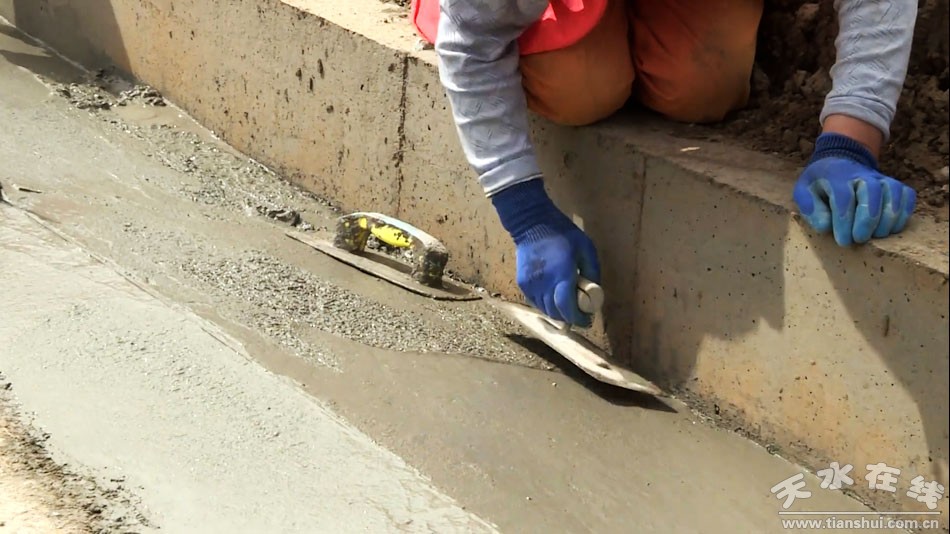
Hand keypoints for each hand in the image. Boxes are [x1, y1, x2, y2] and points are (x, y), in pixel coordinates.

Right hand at [491, 179, 600, 326]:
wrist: (532, 224)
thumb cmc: (562, 234)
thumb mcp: (586, 248)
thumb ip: (592, 272)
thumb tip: (594, 292)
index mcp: (561, 275)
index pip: (567, 308)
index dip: (578, 318)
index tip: (587, 319)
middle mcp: (544, 284)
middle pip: (556, 313)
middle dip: (569, 316)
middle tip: (579, 312)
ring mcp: (531, 285)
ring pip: (545, 309)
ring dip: (557, 311)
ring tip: (566, 305)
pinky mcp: (522, 283)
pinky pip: (536, 302)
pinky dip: (545, 304)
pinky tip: (553, 296)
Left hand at [793, 133, 915, 245]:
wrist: (838, 164)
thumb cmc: (819, 184)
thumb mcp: (803, 191)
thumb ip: (809, 207)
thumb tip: (826, 226)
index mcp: (836, 176)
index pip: (843, 197)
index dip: (844, 221)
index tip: (843, 240)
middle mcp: (861, 174)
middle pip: (871, 193)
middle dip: (867, 220)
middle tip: (859, 239)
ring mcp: (880, 178)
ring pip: (893, 193)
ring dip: (888, 218)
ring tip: (877, 236)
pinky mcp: (894, 185)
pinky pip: (907, 195)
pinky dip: (904, 212)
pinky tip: (892, 227)